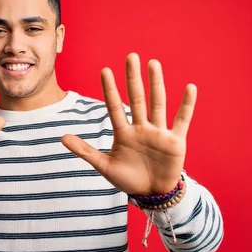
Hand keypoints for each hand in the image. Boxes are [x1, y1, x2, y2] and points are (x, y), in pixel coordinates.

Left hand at [62, 53, 196, 194]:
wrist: (152, 194)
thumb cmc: (128, 179)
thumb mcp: (104, 166)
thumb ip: (85, 151)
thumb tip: (61, 137)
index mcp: (124, 133)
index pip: (114, 107)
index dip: (110, 90)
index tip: (104, 70)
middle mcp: (141, 128)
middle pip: (137, 98)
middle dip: (133, 78)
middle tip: (130, 56)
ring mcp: (159, 133)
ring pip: (157, 103)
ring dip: (156, 83)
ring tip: (153, 63)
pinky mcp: (175, 141)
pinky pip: (182, 120)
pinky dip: (187, 105)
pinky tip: (189, 88)